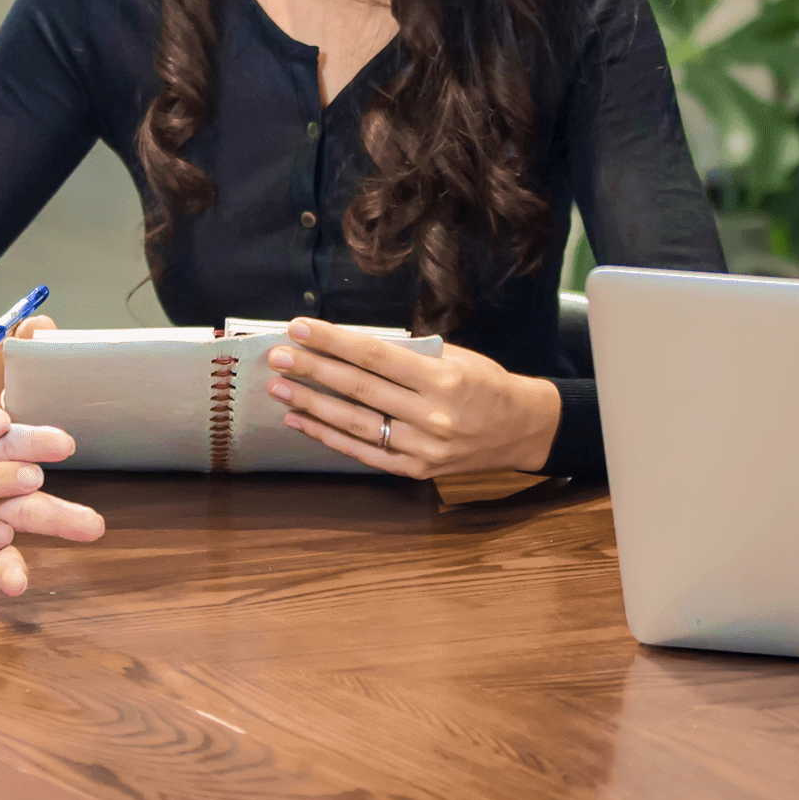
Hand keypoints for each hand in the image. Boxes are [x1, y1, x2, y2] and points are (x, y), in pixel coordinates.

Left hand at [263, 317, 563, 478]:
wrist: (521, 430)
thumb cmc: (486, 384)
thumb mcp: (456, 358)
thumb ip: (408, 354)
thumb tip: (350, 345)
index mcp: (443, 380)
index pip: (375, 357)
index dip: (333, 341)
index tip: (299, 328)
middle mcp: (432, 416)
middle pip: (359, 389)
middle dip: (312, 370)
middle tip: (277, 356)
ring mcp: (422, 448)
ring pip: (355, 423)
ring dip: (311, 405)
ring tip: (278, 388)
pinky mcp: (415, 470)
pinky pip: (364, 452)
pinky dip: (328, 436)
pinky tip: (301, 421)